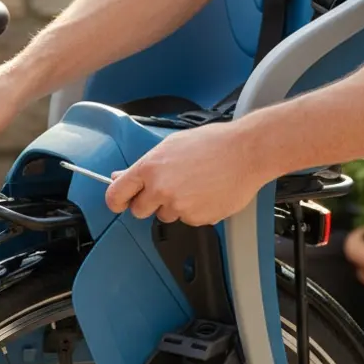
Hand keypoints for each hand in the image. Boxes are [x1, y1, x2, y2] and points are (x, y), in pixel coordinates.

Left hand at [105, 122, 272, 225]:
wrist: (247, 152)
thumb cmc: (213, 143)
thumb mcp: (170, 146)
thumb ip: (144, 166)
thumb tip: (121, 176)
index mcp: (150, 168)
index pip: (116, 194)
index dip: (116, 200)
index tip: (119, 202)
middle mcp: (161, 189)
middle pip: (139, 211)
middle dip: (148, 203)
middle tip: (167, 189)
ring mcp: (179, 206)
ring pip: (165, 215)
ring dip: (174, 206)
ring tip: (194, 185)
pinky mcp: (197, 218)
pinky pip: (188, 219)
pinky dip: (195, 210)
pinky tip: (207, 192)